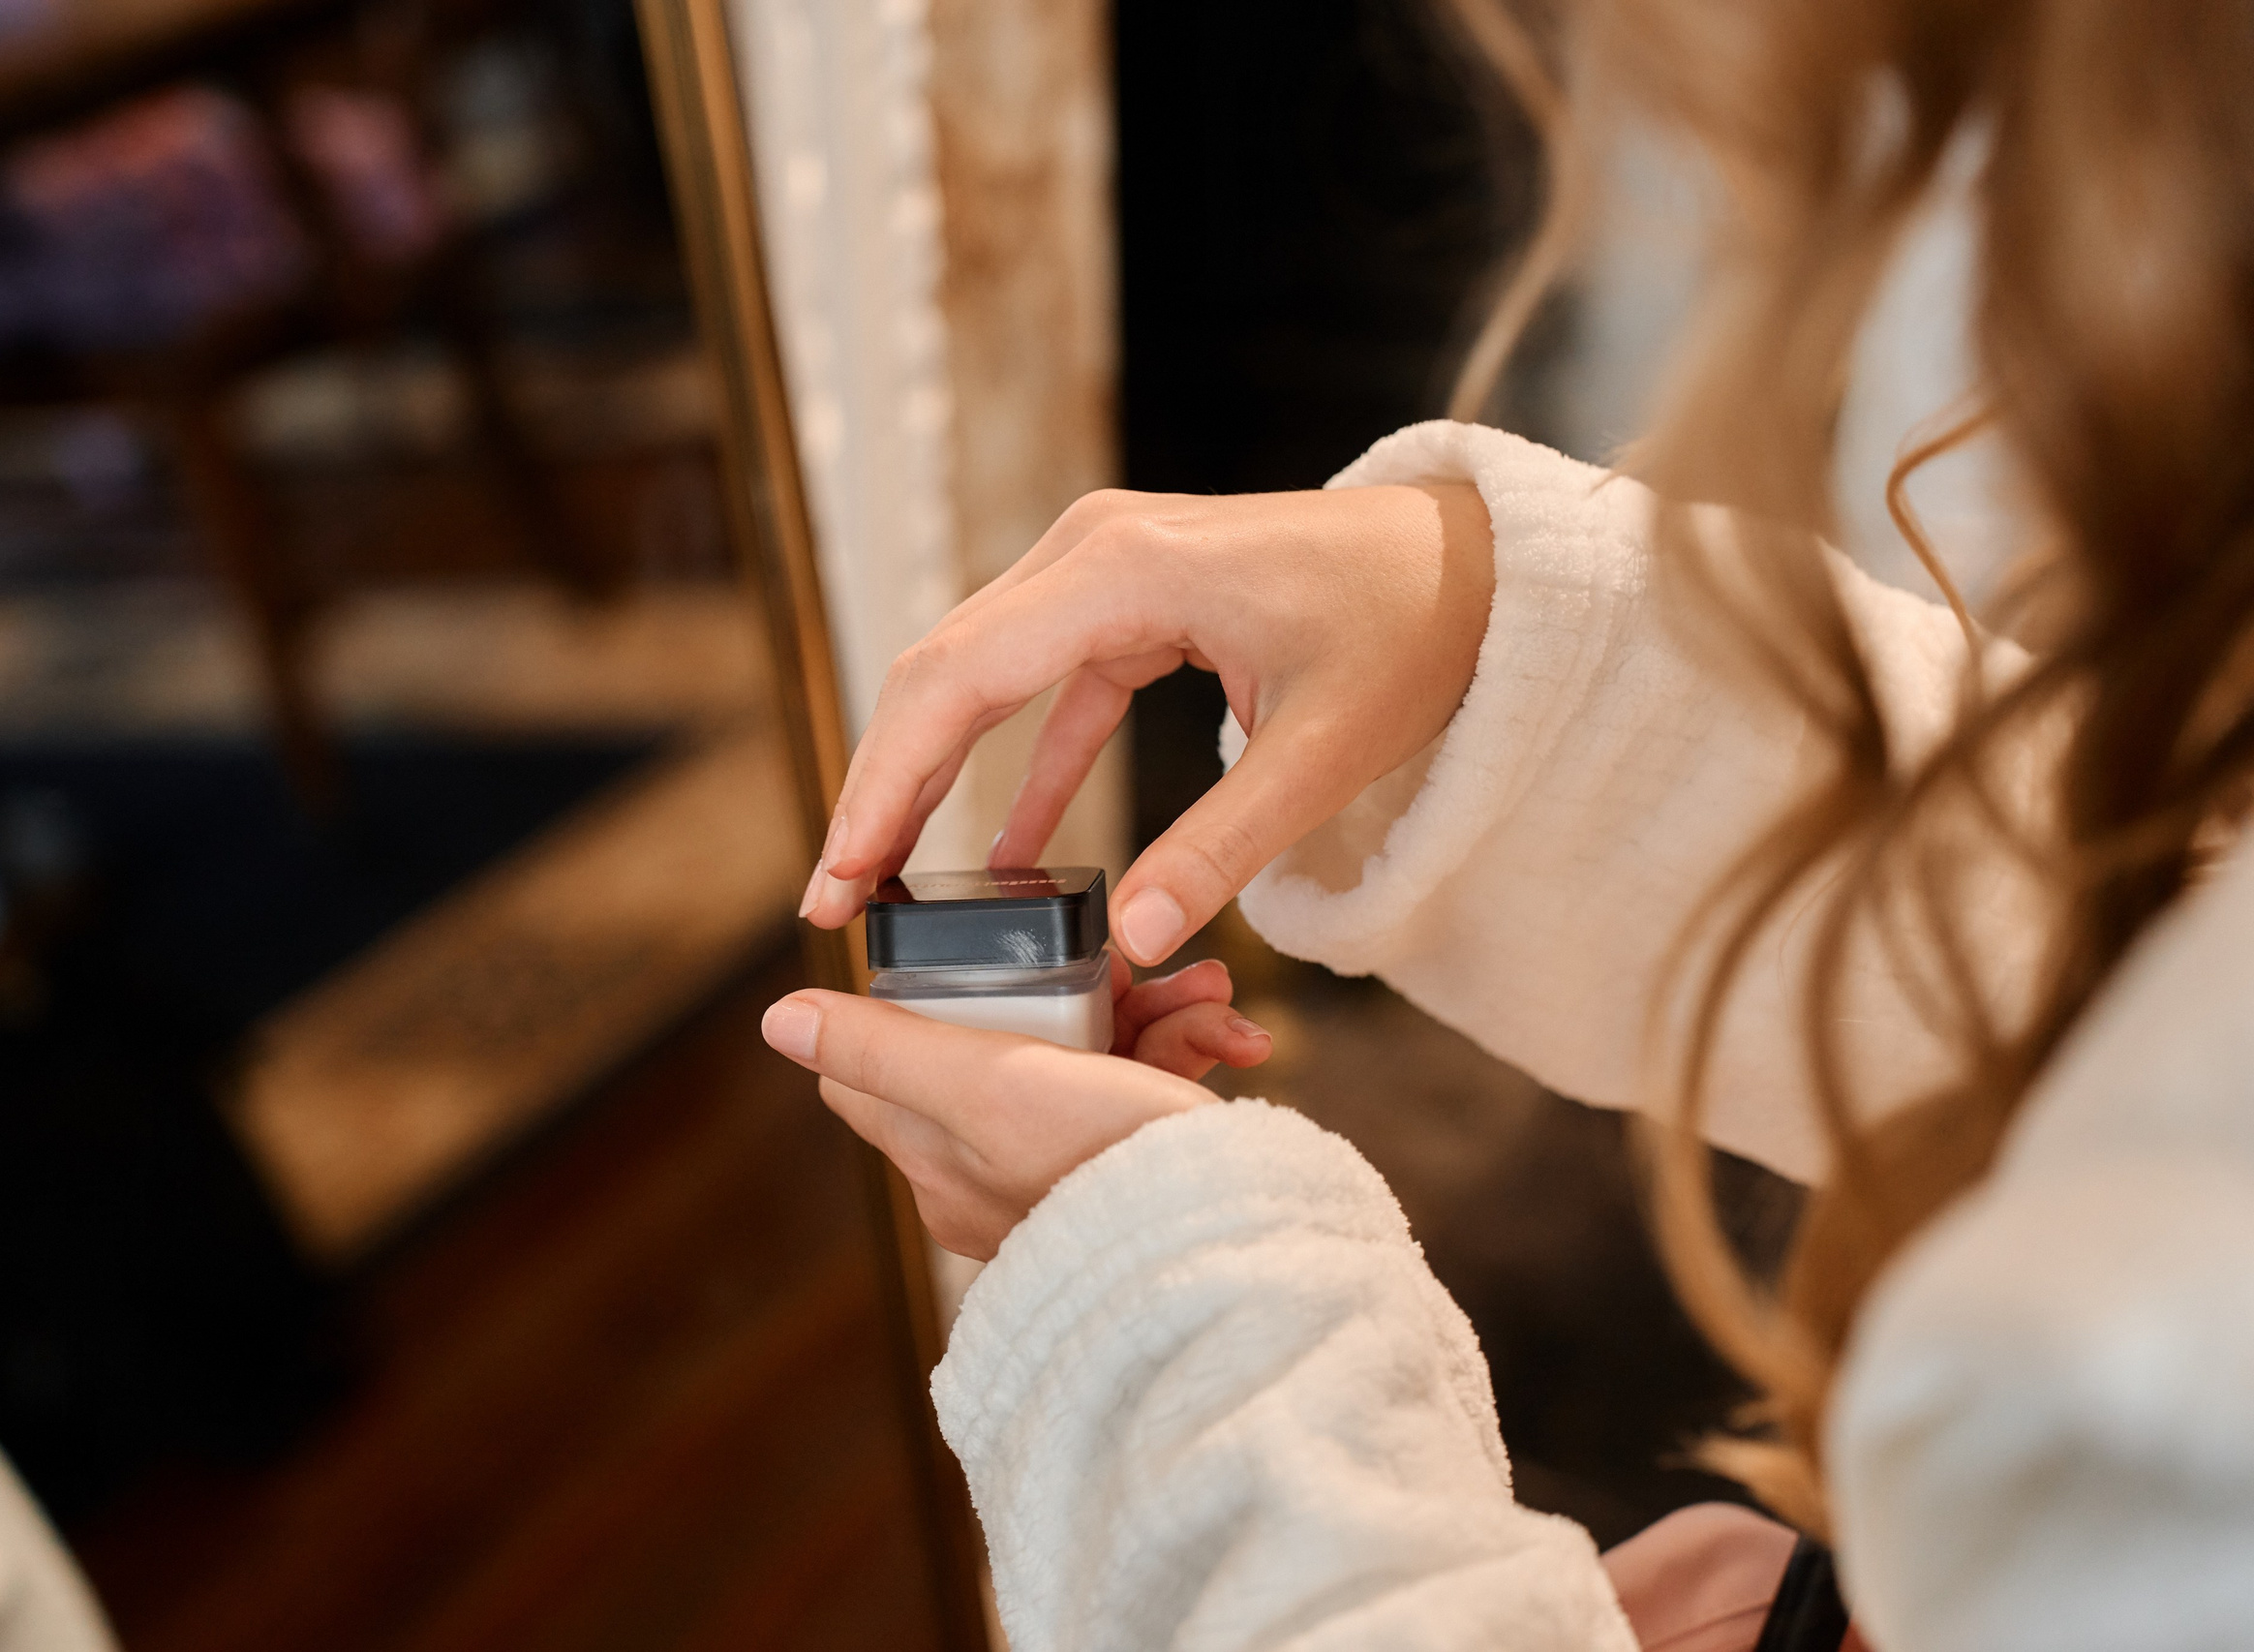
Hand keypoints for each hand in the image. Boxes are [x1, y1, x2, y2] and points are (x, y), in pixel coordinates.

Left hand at [762, 973, 1268, 1258]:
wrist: (1235, 1244)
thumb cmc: (1104, 1165)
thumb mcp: (987, 1084)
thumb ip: (885, 1049)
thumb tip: (778, 1020)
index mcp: (938, 1157)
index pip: (881, 1072)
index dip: (914, 1004)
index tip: (974, 962)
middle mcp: (990, 1173)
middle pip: (1006, 1044)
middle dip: (1086, 991)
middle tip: (1138, 968)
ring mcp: (1064, 1173)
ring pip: (1092, 1058)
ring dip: (1156, 1016)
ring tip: (1211, 1000)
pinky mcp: (1132, 1171)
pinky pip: (1146, 1093)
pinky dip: (1187, 1056)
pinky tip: (1236, 1040)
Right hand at [797, 482, 1494, 965]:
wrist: (1479, 559)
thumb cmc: (1415, 628)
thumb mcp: (1327, 749)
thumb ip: (1226, 846)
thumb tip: (1134, 942)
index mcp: (1122, 568)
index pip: (957, 681)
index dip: (885, 784)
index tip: (839, 879)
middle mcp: (1091, 550)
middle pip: (942, 674)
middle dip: (881, 790)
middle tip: (834, 904)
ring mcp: (1105, 569)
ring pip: (978, 680)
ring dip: (931, 780)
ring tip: (885, 887)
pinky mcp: (1131, 602)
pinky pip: (1045, 690)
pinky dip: (1016, 770)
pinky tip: (999, 860)